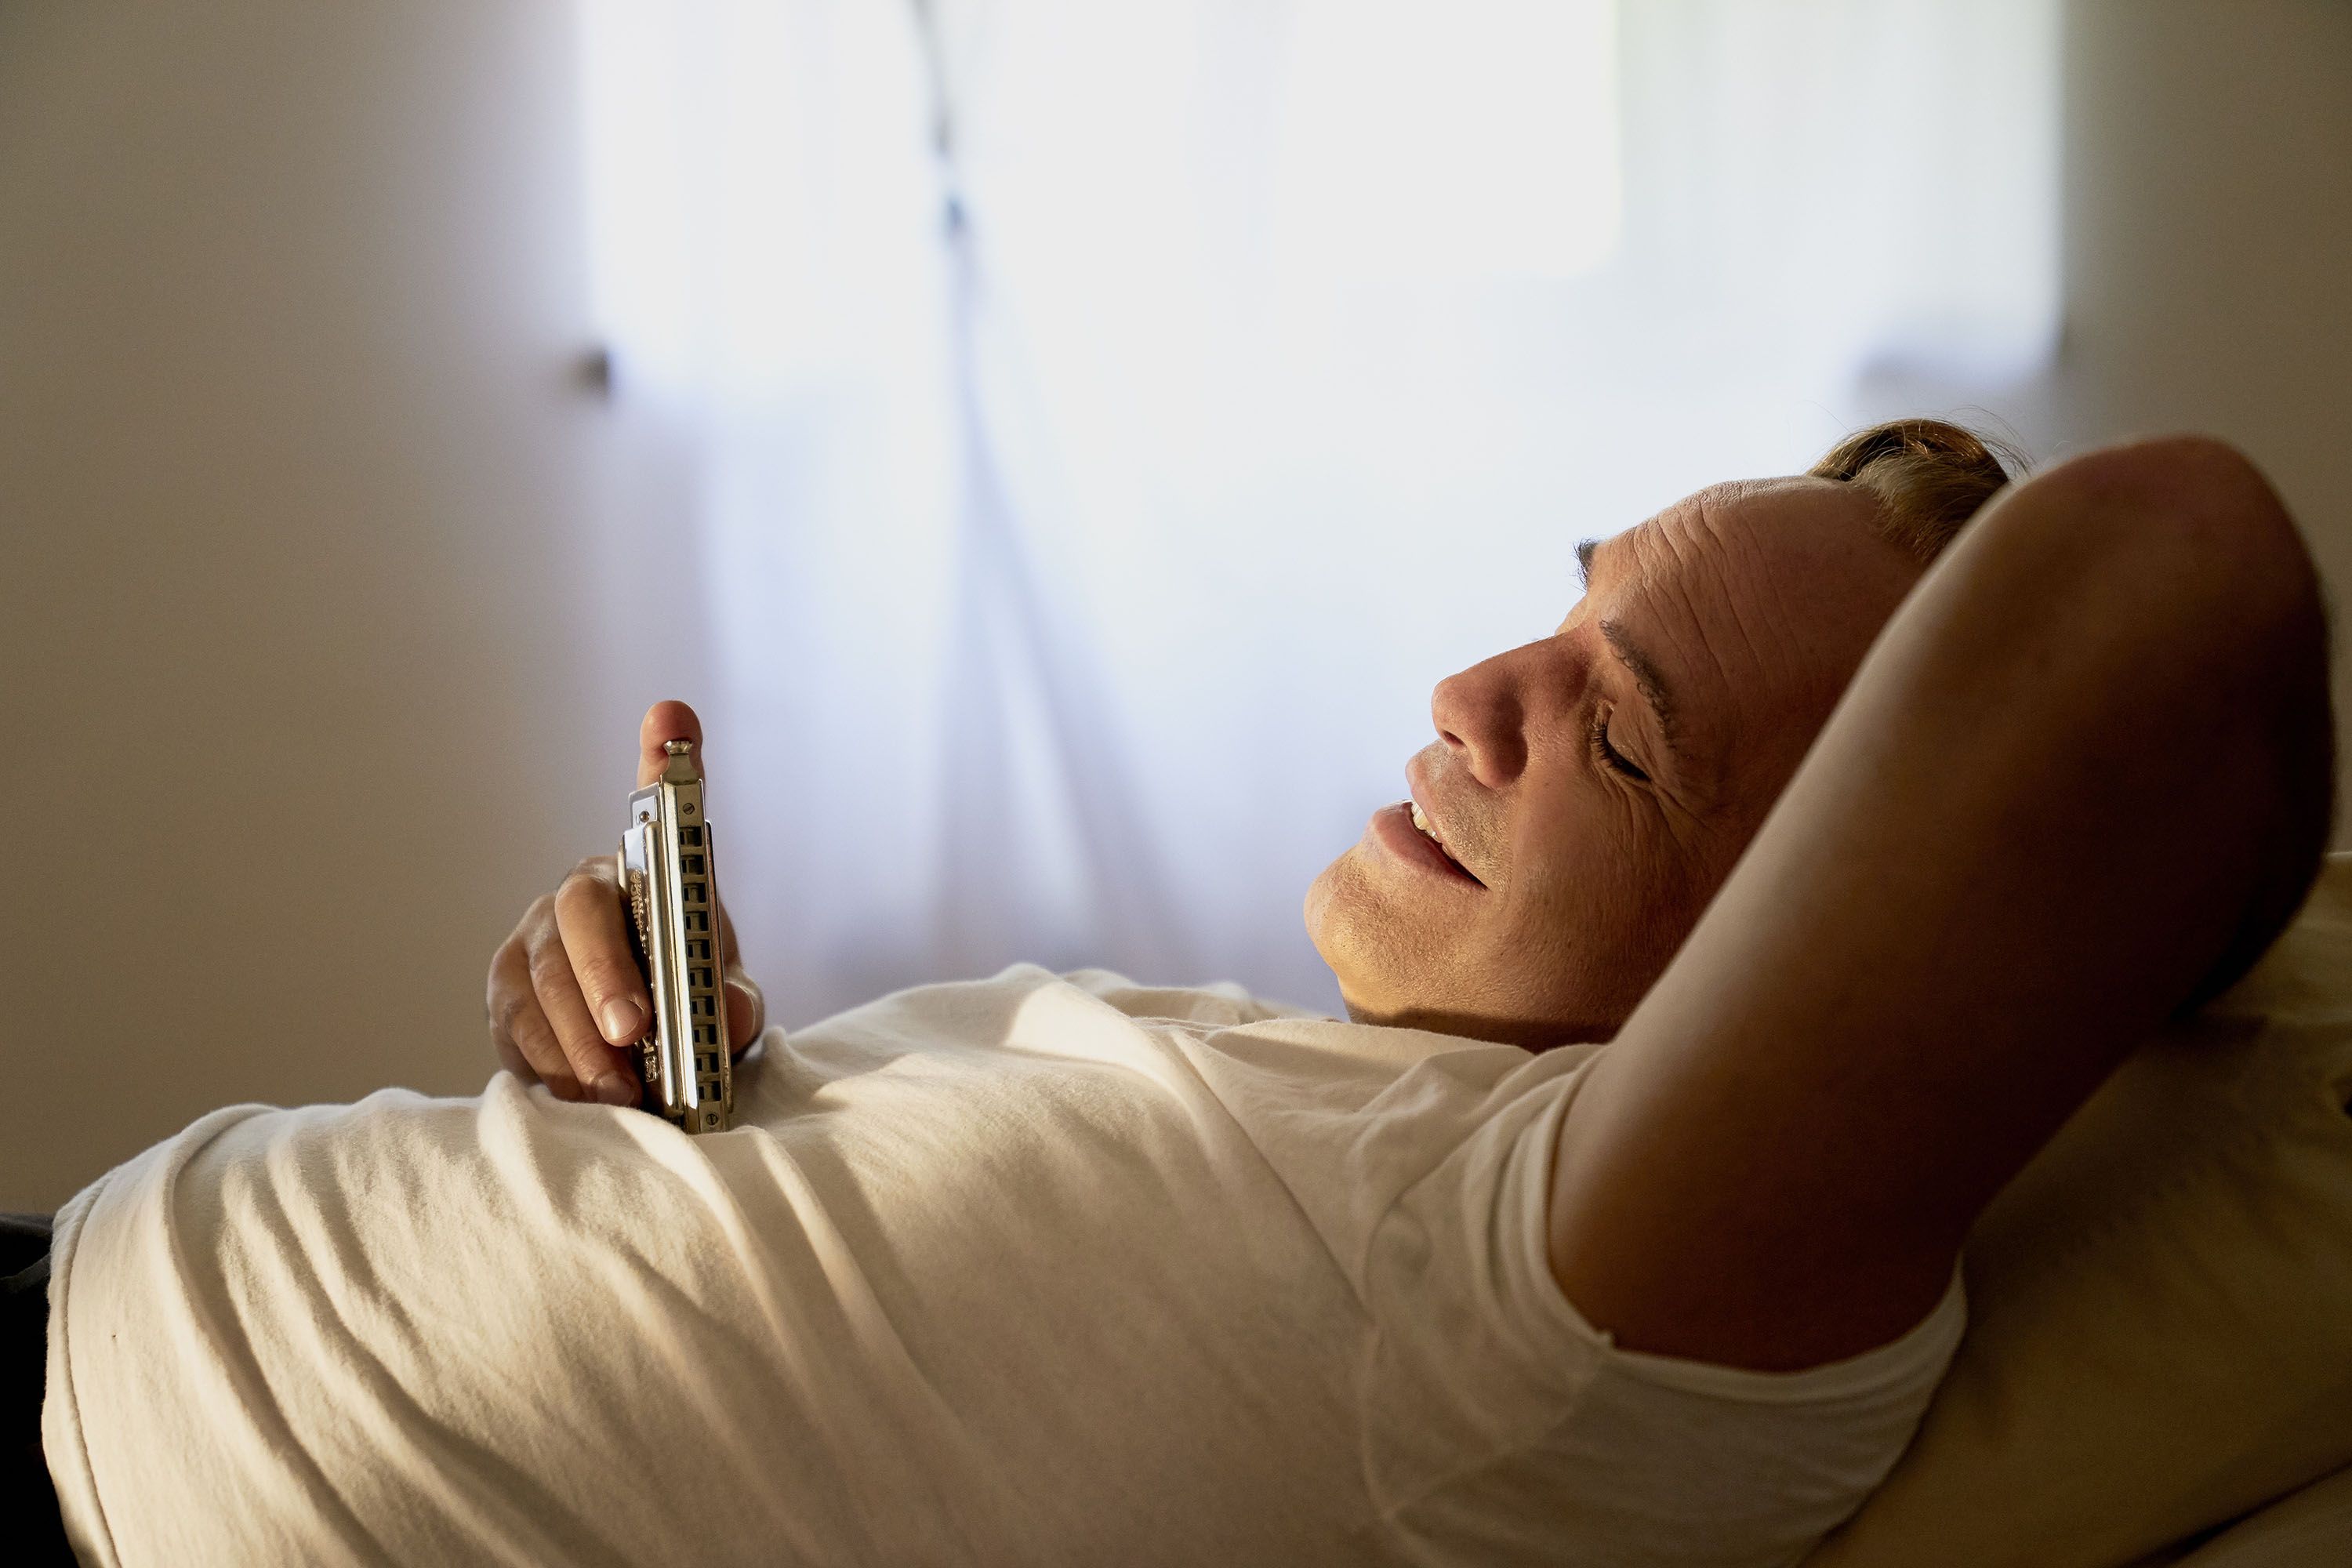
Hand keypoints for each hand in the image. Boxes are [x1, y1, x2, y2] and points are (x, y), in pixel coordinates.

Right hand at [485, 700, 766, 1103]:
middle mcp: (576, 896)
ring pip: (538, 982)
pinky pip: (516, 1029)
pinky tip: (589, 1097)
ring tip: (622, 1090)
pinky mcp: (503, 999)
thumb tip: (732, 1013)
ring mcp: (529, 945)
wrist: (643, 1055)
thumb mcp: (726, 996)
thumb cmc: (690, 1005)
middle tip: (636, 1031)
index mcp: (641, 873)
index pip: (653, 804)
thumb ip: (735, 1001)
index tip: (673, 719)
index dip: (661, 758)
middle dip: (604, 975)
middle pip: (576, 918)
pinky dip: (553, 1067)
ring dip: (578, 1039)